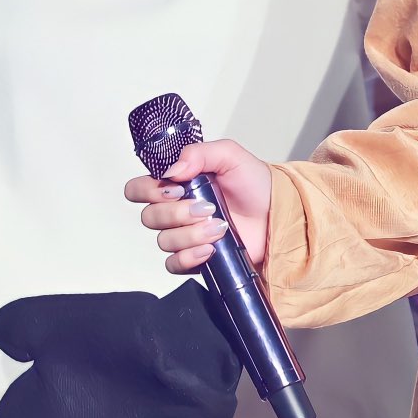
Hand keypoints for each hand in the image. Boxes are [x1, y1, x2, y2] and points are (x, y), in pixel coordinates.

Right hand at [124, 138, 271, 272]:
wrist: (278, 215)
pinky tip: (211, 249)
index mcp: (178, 183)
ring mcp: (185, 236)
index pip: (138, 188)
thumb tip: (172, 171)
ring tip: (218, 227)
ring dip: (190, 234)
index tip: (176, 188)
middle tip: (206, 208)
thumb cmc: (256, 185)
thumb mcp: (231, 156)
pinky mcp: (196, 258)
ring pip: (163, 241)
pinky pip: (174, 264)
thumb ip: (199, 153)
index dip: (148, 190)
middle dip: (177, 213)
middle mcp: (176, 209)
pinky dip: (189, 257)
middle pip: (149, 217)